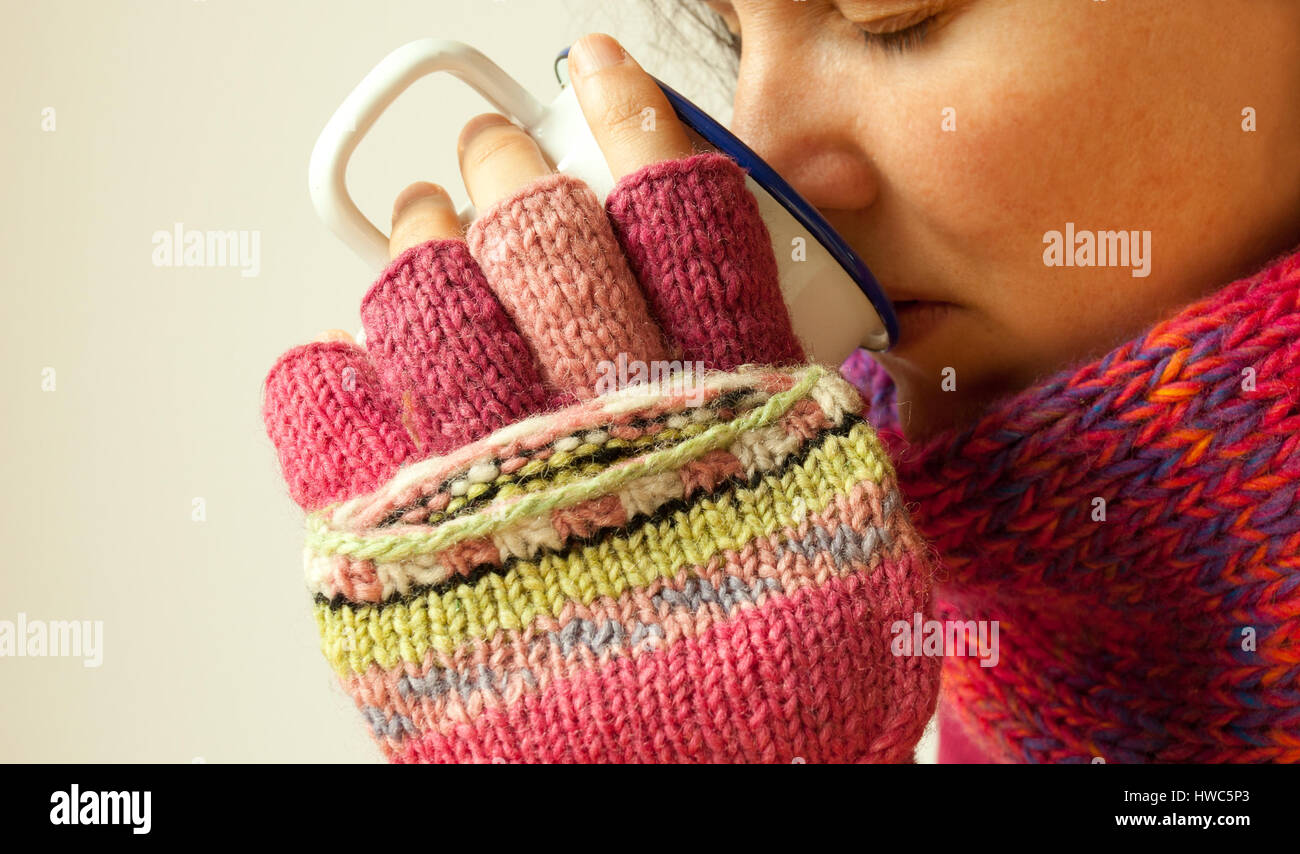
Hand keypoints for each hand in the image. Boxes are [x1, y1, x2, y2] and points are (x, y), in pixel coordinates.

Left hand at [262, 34, 934, 763]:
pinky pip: (321, 415)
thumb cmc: (780, 710)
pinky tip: (349, 352)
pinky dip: (328, 365)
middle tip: (495, 154)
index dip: (637, 128)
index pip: (682, 220)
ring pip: (425, 299)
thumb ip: (818, 432)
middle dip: (508, 169)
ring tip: (418, 220)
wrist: (708, 815)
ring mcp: (486, 495)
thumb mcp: (851, 551)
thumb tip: (779, 339)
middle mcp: (603, 438)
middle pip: (538, 236)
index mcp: (729, 423)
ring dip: (417, 238)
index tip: (602, 80)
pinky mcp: (390, 564)